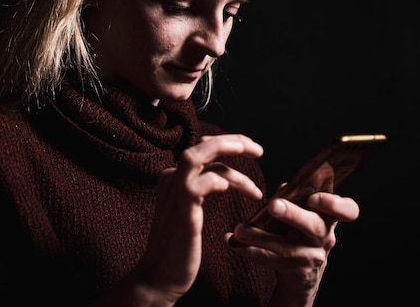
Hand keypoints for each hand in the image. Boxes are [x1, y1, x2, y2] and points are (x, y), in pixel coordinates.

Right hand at [128, 134, 263, 304]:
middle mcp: (171, 180)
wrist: (160, 277)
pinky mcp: (181, 214)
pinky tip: (229, 188)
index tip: (250, 149)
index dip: (227, 144)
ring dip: (227, 151)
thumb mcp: (191, 210)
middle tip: (258, 149)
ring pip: (195, 157)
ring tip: (255, 158)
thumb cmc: (179, 245)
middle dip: (232, 141)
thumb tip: (226, 176)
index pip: (201, 149)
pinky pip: (197, 186)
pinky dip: (216, 181)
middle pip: (199, 146)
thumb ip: (202, 189)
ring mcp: (174, 195)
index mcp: (173, 178)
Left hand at [227, 192, 359, 306]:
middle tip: (273, 205)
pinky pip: (269, 260)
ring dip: (260, 237)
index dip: (335, 204)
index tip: (314, 198)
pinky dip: (247, 249)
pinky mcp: (293, 272)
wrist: (302, 274)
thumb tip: (286, 186)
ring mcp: (310, 257)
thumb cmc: (300, 232)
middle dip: (293, 214)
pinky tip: (232, 241)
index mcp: (330, 218)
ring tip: (240, 229)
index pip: (349, 211)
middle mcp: (324, 238)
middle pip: (314, 225)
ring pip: (286, 248)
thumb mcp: (305, 215)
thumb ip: (297, 198)